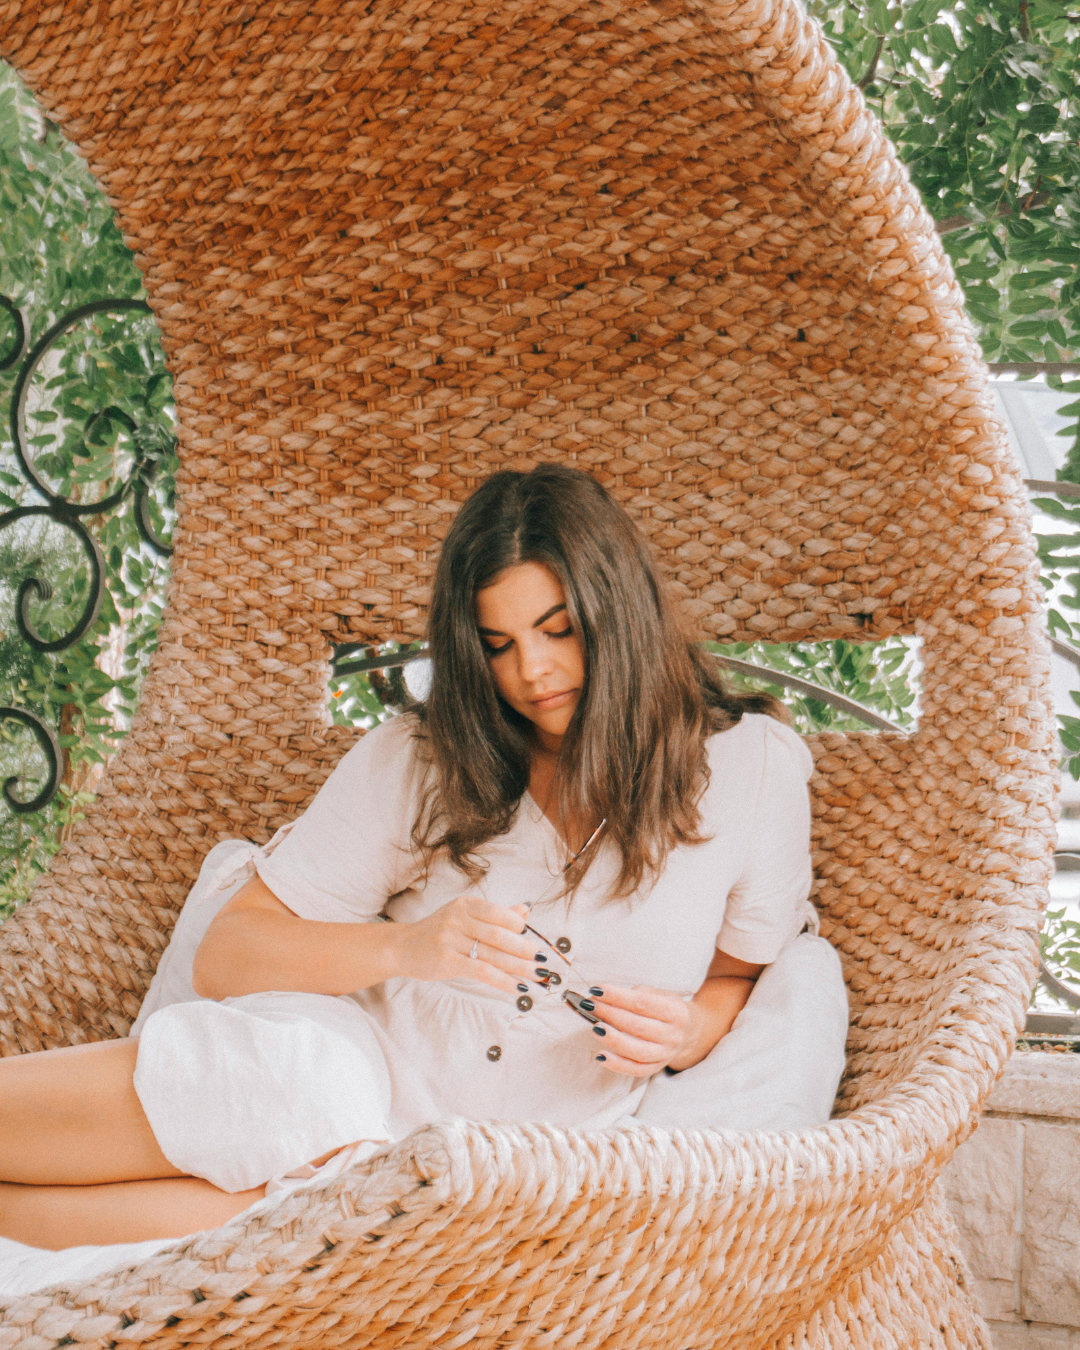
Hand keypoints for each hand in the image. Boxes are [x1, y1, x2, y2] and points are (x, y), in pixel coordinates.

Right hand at [395, 896, 548, 994]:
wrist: (402, 947)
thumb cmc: (438, 932)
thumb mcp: (464, 916)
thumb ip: (495, 914)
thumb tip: (525, 911)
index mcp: (466, 904)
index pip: (499, 914)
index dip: (519, 927)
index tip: (534, 940)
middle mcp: (458, 918)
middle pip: (499, 935)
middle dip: (524, 950)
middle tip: (542, 961)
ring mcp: (451, 939)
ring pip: (493, 955)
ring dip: (519, 968)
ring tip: (536, 976)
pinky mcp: (447, 960)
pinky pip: (481, 971)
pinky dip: (502, 980)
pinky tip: (516, 988)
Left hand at [586, 985, 695, 1077]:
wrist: (689, 1031)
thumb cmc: (667, 1008)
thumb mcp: (659, 994)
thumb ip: (635, 994)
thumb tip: (602, 998)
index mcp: (675, 1011)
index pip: (641, 1003)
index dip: (617, 996)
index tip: (596, 990)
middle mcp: (673, 1035)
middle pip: (637, 1026)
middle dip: (609, 1014)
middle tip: (590, 1006)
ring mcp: (666, 1054)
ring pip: (637, 1051)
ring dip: (613, 1040)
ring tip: (595, 1028)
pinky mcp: (657, 1067)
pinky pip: (636, 1070)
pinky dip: (617, 1065)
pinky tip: (601, 1056)